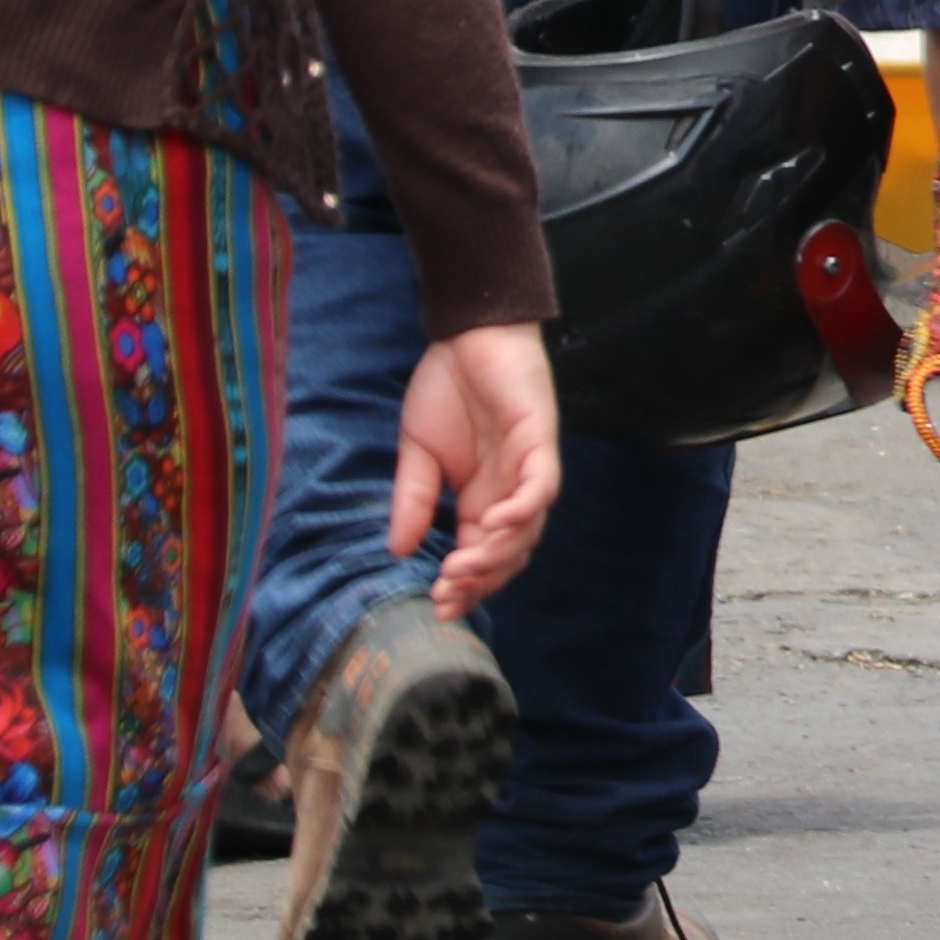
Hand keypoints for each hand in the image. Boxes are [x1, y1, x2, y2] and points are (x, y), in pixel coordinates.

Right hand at [395, 319, 561, 617]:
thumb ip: (412, 500)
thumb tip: (397, 551)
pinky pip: (542, 484)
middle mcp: (508, 490)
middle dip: (480, 580)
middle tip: (447, 594)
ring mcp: (528, 467)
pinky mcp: (539, 440)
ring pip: (527, 527)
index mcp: (481, 497)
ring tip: (463, 568)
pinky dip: (523, 508)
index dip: (464, 583)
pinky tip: (496, 523)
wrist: (465, 334)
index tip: (436, 605)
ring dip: (498, 553)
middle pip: (508, 551)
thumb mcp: (417, 453)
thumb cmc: (446, 389)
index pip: (479, 553)